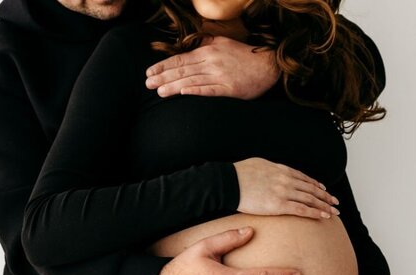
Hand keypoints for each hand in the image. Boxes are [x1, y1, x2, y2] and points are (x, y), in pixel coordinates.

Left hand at [145, 35, 280, 98]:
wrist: (269, 65)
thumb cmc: (244, 55)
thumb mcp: (223, 43)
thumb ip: (206, 41)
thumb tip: (191, 41)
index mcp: (208, 50)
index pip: (181, 58)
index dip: (163, 66)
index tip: (149, 72)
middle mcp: (212, 62)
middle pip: (182, 70)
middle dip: (162, 76)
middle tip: (147, 84)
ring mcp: (220, 76)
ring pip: (192, 80)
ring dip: (173, 86)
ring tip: (159, 92)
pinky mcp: (230, 89)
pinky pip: (210, 90)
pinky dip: (196, 90)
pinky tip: (183, 93)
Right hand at [234, 157, 339, 219]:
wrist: (229, 182)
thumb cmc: (239, 174)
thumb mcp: (259, 164)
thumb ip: (270, 169)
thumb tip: (272, 172)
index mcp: (282, 170)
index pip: (305, 178)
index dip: (317, 185)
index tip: (324, 190)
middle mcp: (286, 180)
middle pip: (312, 189)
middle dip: (325, 196)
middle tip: (335, 202)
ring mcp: (284, 192)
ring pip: (311, 199)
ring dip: (325, 205)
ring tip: (334, 211)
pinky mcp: (279, 205)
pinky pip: (302, 209)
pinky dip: (315, 213)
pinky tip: (324, 216)